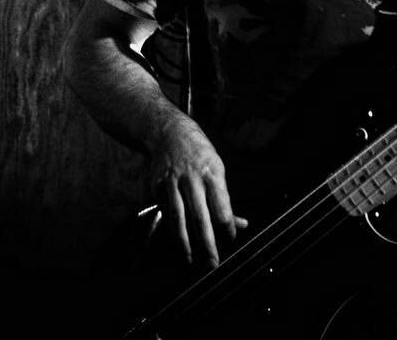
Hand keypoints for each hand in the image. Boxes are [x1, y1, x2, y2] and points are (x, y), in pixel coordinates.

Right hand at [147, 113, 247, 268]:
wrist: (169, 132)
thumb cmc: (199, 154)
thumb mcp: (217, 169)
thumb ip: (225, 200)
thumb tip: (241, 225)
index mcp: (212, 173)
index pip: (222, 208)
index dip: (227, 228)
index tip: (230, 240)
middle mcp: (191, 178)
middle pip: (200, 218)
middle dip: (207, 244)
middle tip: (212, 264)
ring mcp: (171, 183)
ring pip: (178, 219)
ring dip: (185, 243)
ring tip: (191, 261)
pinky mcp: (156, 186)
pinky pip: (165, 213)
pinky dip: (171, 229)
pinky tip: (177, 242)